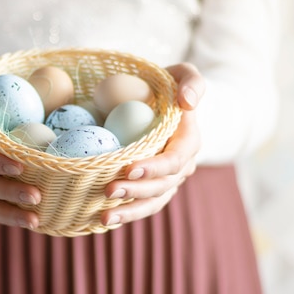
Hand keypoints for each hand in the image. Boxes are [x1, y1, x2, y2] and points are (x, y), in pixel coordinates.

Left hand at [101, 62, 204, 225]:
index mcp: (189, 141)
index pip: (175, 160)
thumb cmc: (172, 86)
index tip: (129, 169)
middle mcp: (182, 166)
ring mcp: (168, 179)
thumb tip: (187, 102)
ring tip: (104, 218)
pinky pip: (143, 205)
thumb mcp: (185, 74)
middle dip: (136, 192)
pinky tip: (103, 219)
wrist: (169, 105)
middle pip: (162, 186)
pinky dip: (126, 214)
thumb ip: (191, 82)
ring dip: (130, 212)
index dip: (154, 168)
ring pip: (153, 202)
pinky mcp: (153, 186)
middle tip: (108, 191)